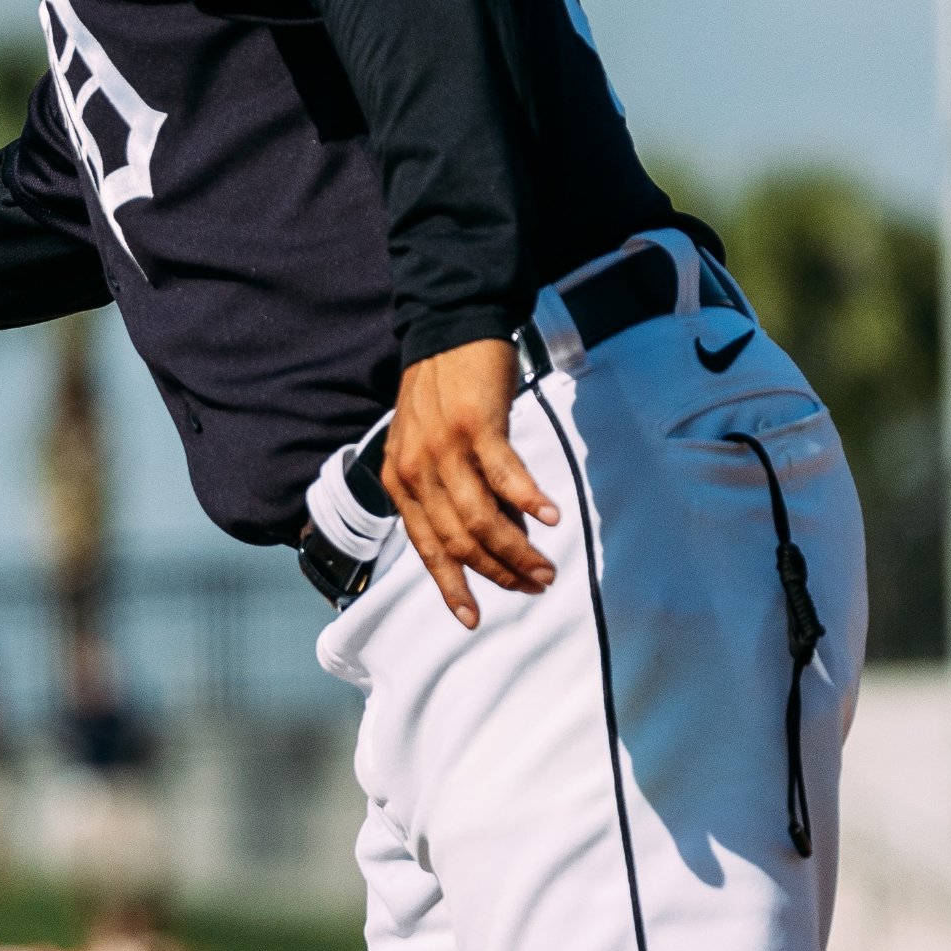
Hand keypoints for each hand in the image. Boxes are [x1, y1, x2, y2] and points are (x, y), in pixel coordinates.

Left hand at [383, 336, 558, 628]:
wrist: (448, 332)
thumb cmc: (444, 394)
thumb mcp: (432, 448)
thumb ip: (456, 492)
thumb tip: (497, 537)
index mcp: (400, 481)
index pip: (425, 546)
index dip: (450, 584)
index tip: (472, 618)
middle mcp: (415, 471)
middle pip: (458, 540)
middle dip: (497, 572)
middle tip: (535, 585)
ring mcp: (443, 449)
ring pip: (480, 517)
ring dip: (517, 548)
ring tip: (546, 566)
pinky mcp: (475, 426)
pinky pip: (504, 475)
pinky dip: (528, 501)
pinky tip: (551, 519)